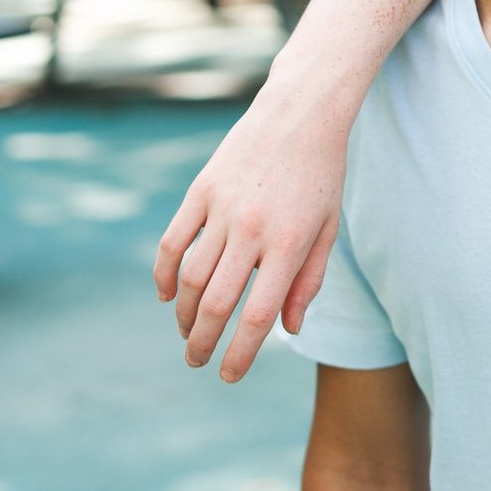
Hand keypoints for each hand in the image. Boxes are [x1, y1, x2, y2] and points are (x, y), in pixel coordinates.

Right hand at [154, 71, 351, 381]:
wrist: (300, 113)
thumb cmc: (322, 174)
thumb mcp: (328, 228)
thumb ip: (309, 280)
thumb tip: (288, 329)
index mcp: (289, 242)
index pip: (258, 314)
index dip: (241, 353)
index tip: (228, 376)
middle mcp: (252, 229)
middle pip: (215, 303)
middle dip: (202, 342)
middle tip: (197, 363)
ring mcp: (222, 208)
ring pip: (188, 277)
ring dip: (182, 314)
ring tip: (187, 332)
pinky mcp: (200, 190)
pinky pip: (172, 242)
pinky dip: (163, 274)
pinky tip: (166, 296)